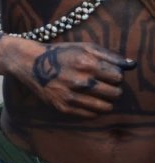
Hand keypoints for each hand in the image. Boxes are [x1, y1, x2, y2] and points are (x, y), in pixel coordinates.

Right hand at [2, 39, 135, 117]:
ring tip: (98, 94)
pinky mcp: (63, 107)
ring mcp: (71, 96)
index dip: (115, 75)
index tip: (107, 74)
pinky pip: (91, 115)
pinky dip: (93, 109)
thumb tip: (132, 65)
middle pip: (114, 93)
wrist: (29, 63)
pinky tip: (87, 100)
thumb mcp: (83, 47)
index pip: (118, 77)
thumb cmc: (60, 53)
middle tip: (103, 85)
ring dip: (106, 101)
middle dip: (113, 89)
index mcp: (86, 63)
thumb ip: (109, 56)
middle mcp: (79, 81)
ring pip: (105, 107)